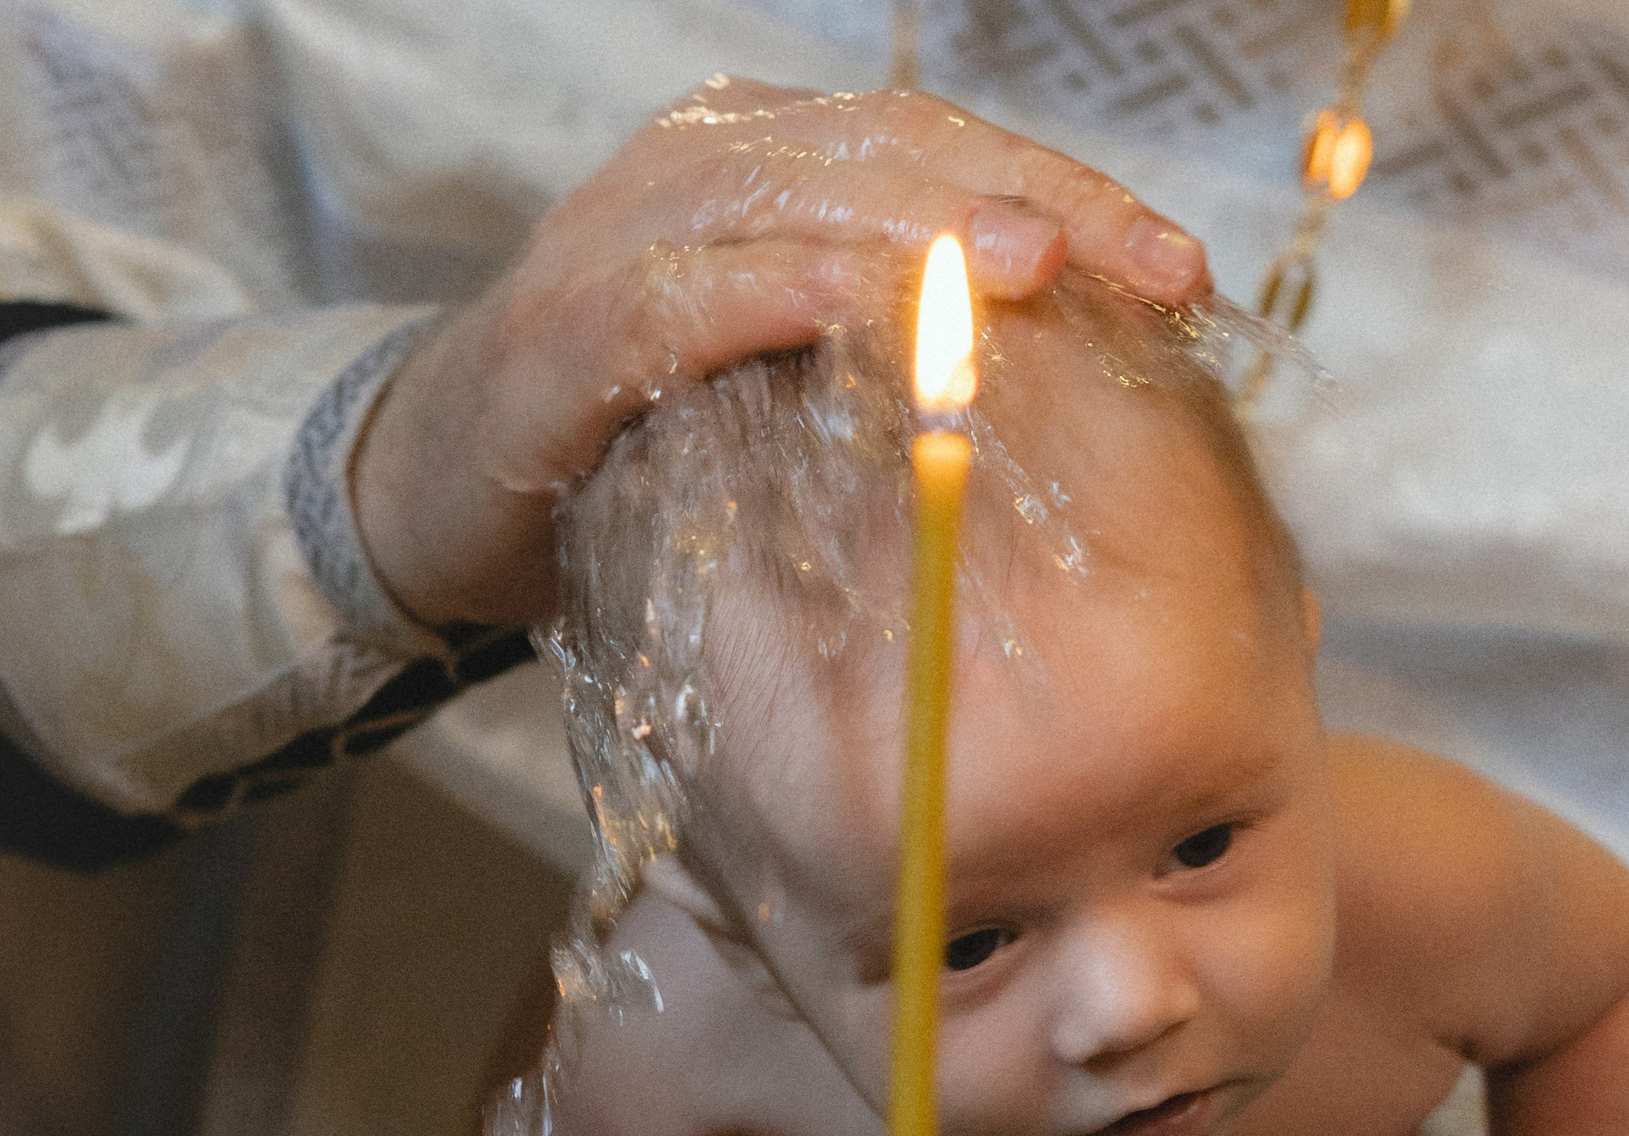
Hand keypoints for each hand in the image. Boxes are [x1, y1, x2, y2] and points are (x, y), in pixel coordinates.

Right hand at [353, 78, 1208, 630]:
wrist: (442, 492)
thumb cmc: (655, 436)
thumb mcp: (804, 377)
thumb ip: (914, 348)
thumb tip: (1097, 379)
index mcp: (779, 164)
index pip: (949, 150)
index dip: (1074, 195)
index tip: (1186, 273)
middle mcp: (704, 169)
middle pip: (896, 154)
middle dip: (1037, 205)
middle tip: (1151, 270)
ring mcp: (625, 236)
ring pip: (799, 198)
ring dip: (923, 229)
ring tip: (1035, 264)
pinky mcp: (562, 330)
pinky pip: (682, 296)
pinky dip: (777, 291)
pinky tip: (864, 306)